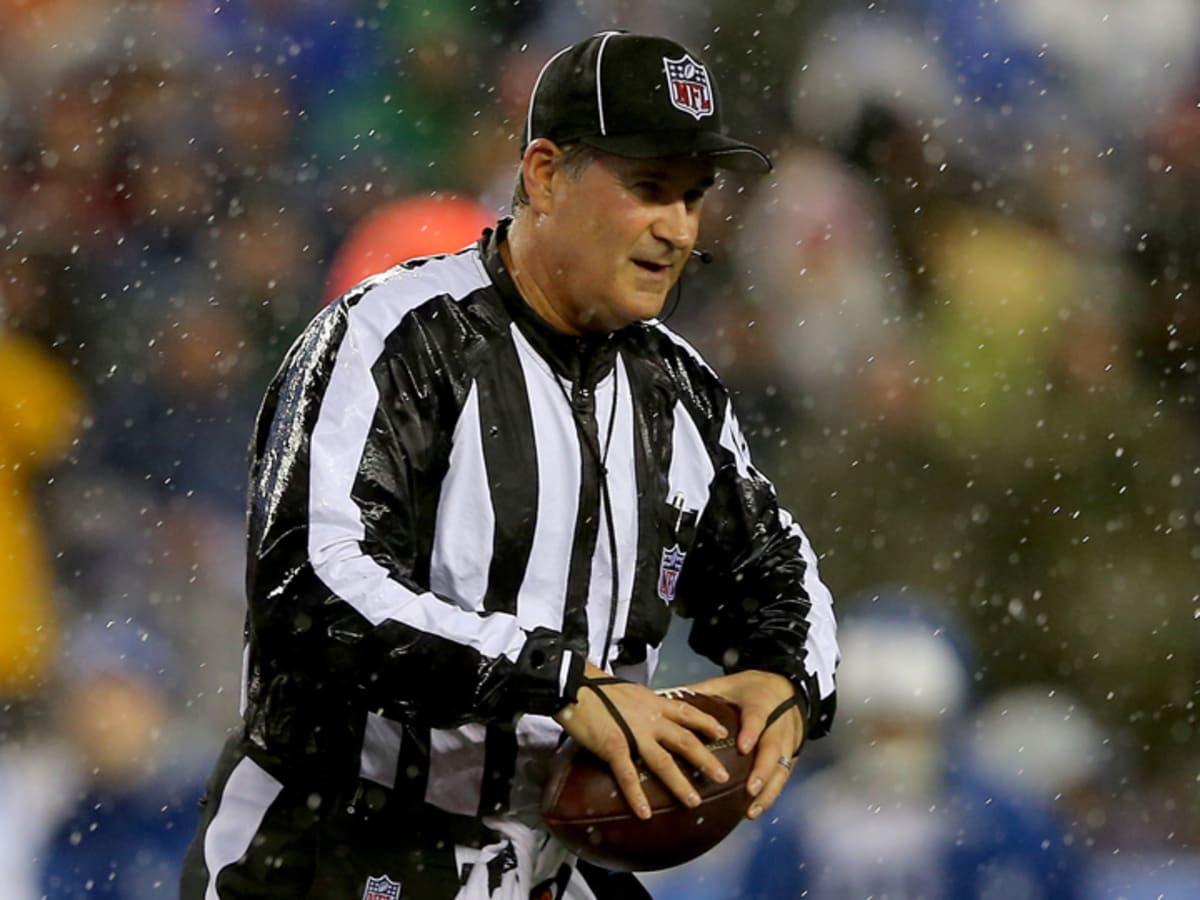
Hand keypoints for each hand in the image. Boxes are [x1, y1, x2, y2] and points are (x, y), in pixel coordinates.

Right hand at [553, 663, 730, 818]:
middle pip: (685, 740)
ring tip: (694, 801)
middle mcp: (650, 718)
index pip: (687, 712)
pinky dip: (636, 796)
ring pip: (664, 762)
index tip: (722, 732)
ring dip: (680, 783)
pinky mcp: (613, 747)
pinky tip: (644, 813)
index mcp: (653, 702)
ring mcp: (633, 734)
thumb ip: (644, 705)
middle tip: (723, 776)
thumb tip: (650, 713)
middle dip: (706, 759)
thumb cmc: (597, 687)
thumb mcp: (630, 692)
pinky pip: (627, 775)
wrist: (575, 685)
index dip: (706, 723)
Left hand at [686, 669, 804, 819]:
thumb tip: (669, 695)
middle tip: (749, 789)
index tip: (742, 748)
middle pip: (773, 749)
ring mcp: (787, 742)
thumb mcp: (728, 684)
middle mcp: (777, 725)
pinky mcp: (790, 756)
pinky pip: (782, 778)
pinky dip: (771, 795)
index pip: (758, 718)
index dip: (752, 733)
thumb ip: (702, 692)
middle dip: (762, 771)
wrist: (785, 688)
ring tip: (750, 810)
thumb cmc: (751, 688)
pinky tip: (755, 810)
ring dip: (768, 791)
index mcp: (760, 704)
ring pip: (781, 768)